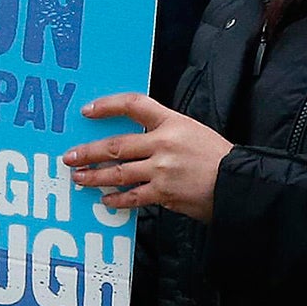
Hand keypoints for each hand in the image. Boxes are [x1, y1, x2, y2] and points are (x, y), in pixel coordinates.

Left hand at [62, 93, 230, 220]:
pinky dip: (115, 199)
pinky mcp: (163, 194)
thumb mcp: (193, 132)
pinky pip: (131, 197)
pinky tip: (105, 200)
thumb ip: (165, 133)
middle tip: (70, 156)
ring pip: (117, 173)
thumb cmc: (216, 157)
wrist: (237, 182)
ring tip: (79, 178)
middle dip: (88, 151)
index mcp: (173, 122)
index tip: (88, 111)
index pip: (134, 105)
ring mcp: (162, 170)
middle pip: (116, 145)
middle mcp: (164, 143)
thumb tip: (135, 143)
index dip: (108, 106)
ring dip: (94, 176)